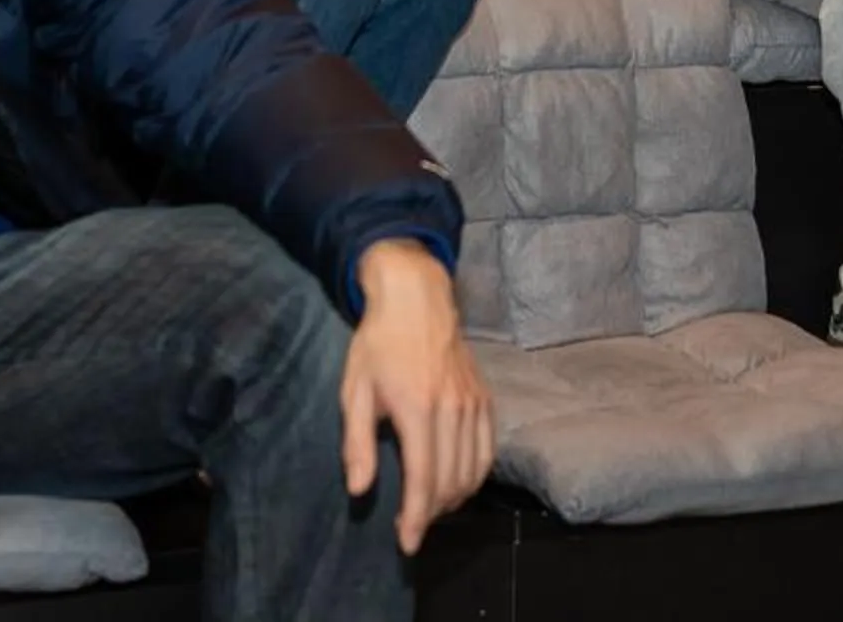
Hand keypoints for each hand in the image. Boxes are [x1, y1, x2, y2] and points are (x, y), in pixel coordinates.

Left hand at [341, 240, 492, 554]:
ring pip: (473, 470)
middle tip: (411, 527)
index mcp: (417, 408)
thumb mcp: (355, 390)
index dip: (416, 518)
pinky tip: (457, 483)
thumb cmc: (378, 344)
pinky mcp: (484, 397)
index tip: (407, 544)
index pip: (422, 479)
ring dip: (453, 499)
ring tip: (430, 508)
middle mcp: (451, 408)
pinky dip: (475, 475)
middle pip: (450, 481)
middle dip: (431, 513)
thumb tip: (360, 489)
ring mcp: (473, 402)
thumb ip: (358, 443)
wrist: (416, 298)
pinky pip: (487, 449)